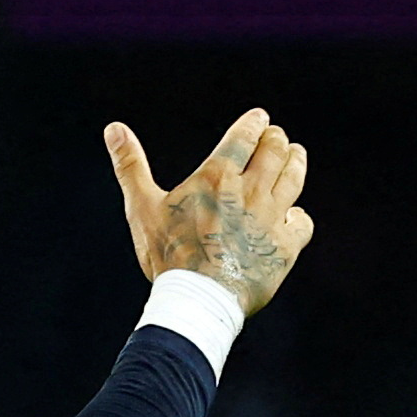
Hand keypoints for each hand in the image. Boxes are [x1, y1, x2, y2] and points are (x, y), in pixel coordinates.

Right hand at [106, 108, 314, 314]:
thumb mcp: (142, 207)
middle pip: (275, 151)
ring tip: (295, 154)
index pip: (245, 137)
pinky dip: (300, 216)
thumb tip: (113, 128)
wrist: (198, 299)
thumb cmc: (168, 255)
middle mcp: (250, 192)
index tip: (260, 117)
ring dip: (295, 162)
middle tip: (276, 136)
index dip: (254, 123)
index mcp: (217, 177)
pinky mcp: (284, 247)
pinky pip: (302, 223)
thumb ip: (130, 165)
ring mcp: (271, 219)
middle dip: (276, 139)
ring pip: (293, 179)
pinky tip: (294, 214)